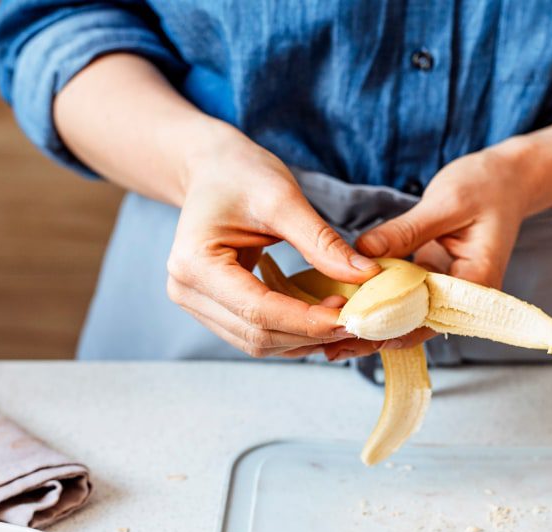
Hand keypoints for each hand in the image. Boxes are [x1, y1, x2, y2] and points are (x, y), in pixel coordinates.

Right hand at [166, 128, 383, 357]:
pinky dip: (290, 332)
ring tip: (341, 316)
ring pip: (256, 342)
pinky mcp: (212, 308)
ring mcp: (195, 303)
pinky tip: (319, 316)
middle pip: (256, 334)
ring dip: (302, 338)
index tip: (350, 318)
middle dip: (309, 333)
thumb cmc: (242, 174)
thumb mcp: (284, 199)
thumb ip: (321, 242)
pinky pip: (255, 333)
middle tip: (354, 319)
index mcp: (195, 263)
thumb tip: (365, 276)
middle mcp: (186, 291)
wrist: (213, 169)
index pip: (258, 310)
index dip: (307, 321)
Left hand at [331, 143, 537, 356]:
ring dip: (371, 324)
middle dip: (373, 335)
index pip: (429, 318)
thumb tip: (363, 252)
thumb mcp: (445, 203)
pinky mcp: (433, 278)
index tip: (354, 328)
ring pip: (406, 316)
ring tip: (329, 336)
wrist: (508, 180)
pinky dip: (378, 300)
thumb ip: (405, 231)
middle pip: (415, 326)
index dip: (390, 327)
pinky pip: (404, 296)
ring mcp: (447, 289)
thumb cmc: (486, 186)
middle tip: (331, 345)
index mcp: (476, 283)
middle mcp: (463, 295)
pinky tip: (347, 305)